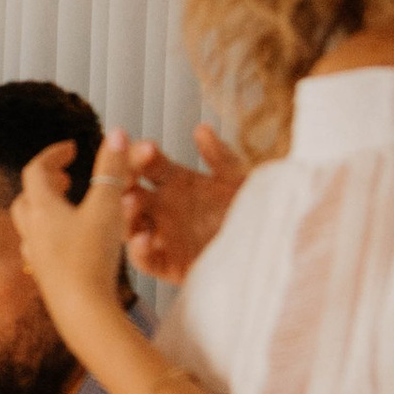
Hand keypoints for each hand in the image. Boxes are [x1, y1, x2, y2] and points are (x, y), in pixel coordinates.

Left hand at [11, 136, 133, 345]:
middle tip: (67, 178)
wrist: (82, 311)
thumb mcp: (108, 206)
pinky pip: (42, 249)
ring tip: (71, 207)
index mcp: (41, 209)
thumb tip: (116, 133)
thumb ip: (112, 169)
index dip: (52, 154)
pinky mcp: (47, 277)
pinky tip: (73, 243)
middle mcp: (32, 231)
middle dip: (46, 182)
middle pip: (28, 198)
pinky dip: (54, 237)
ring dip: (47, 210)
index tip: (70, 149)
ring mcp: (37, 256)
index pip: (36, 170)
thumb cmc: (91, 259)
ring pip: (32, 224)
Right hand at [120, 125, 245, 282]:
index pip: (146, 164)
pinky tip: (144, 239)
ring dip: (125, 213)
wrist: (270, 248)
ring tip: (130, 201)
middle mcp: (164, 208)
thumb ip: (221, 157)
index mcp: (176, 183)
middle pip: (129, 192)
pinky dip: (139, 251)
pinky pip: (146, 260)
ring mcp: (163, 236)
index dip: (141, 155)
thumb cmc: (255, 212)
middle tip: (127, 174)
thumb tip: (201, 129)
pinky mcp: (169, 265)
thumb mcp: (240, 180)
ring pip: (130, 224)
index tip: (146, 148)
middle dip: (122, 182)